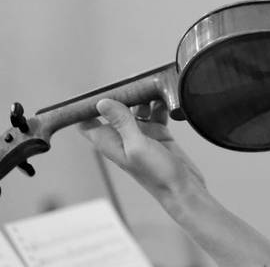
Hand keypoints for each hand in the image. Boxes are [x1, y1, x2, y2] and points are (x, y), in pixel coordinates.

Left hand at [79, 98, 205, 206]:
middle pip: (113, 111)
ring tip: (149, 86)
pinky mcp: (158, 134)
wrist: (184, 189)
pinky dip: (158, 105)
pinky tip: (164, 98)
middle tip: (129, 80)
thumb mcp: (137, 145)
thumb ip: (121, 123)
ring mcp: (142, 135)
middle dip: (119, 95)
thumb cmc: (157, 175)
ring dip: (141, 98)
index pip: (88, 124)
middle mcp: (123, 138)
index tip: (92, 90)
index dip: (86, 108)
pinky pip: (155, 113)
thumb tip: (102, 103)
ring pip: (135, 109)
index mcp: (111, 143)